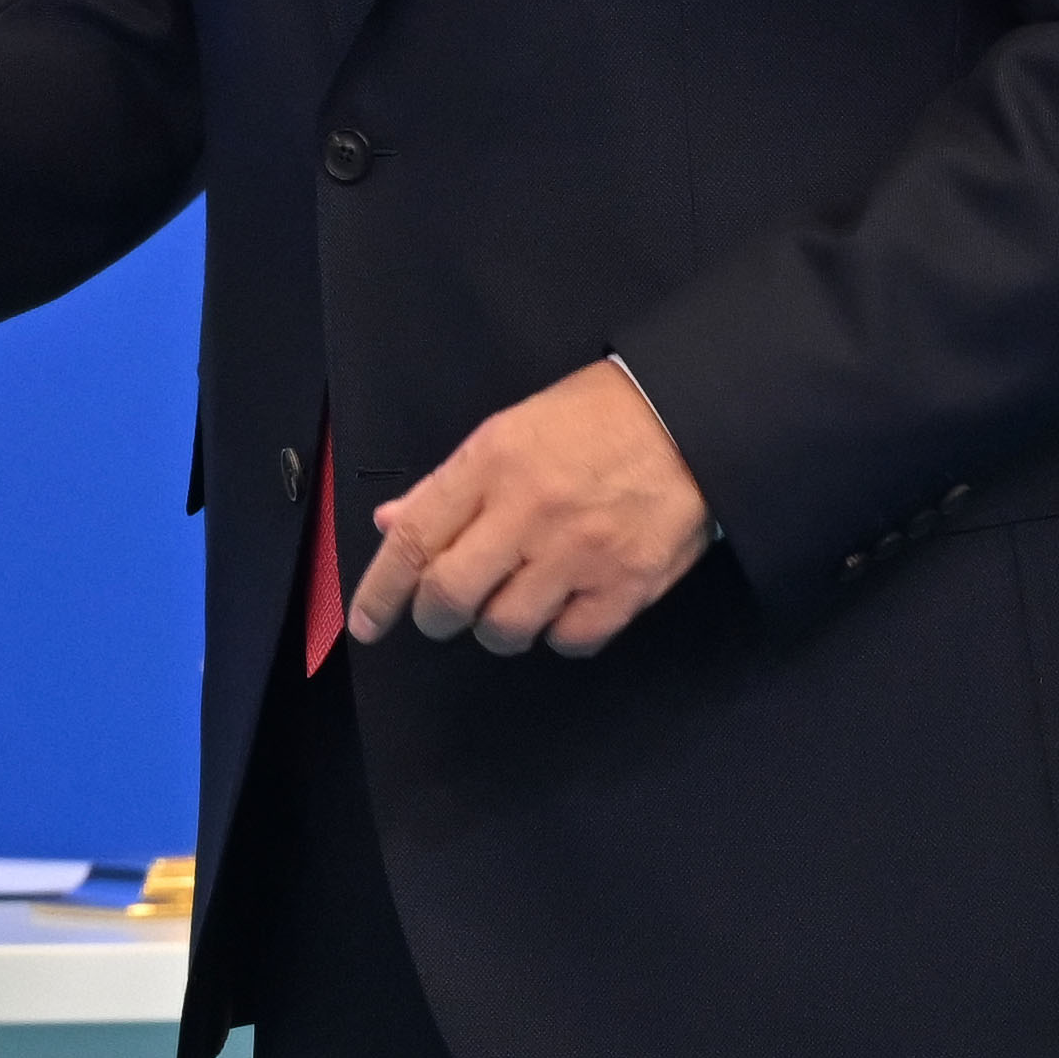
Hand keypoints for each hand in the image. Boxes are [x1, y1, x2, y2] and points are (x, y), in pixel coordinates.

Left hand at [346, 358, 711, 657]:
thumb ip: (449, 485)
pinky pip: (570, 641)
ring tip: (507, 605)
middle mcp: (529, 512)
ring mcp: (580, 554)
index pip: (416, 539)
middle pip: (452, 596)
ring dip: (495, 628)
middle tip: (442, 614)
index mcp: (492, 463)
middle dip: (435, 617)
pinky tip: (561, 609)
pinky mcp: (627, 586)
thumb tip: (392, 526)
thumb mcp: (510, 429)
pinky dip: (556, 635)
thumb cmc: (595, 416)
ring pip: (506, 627)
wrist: (691, 417)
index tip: (366, 623)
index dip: (380, 591)